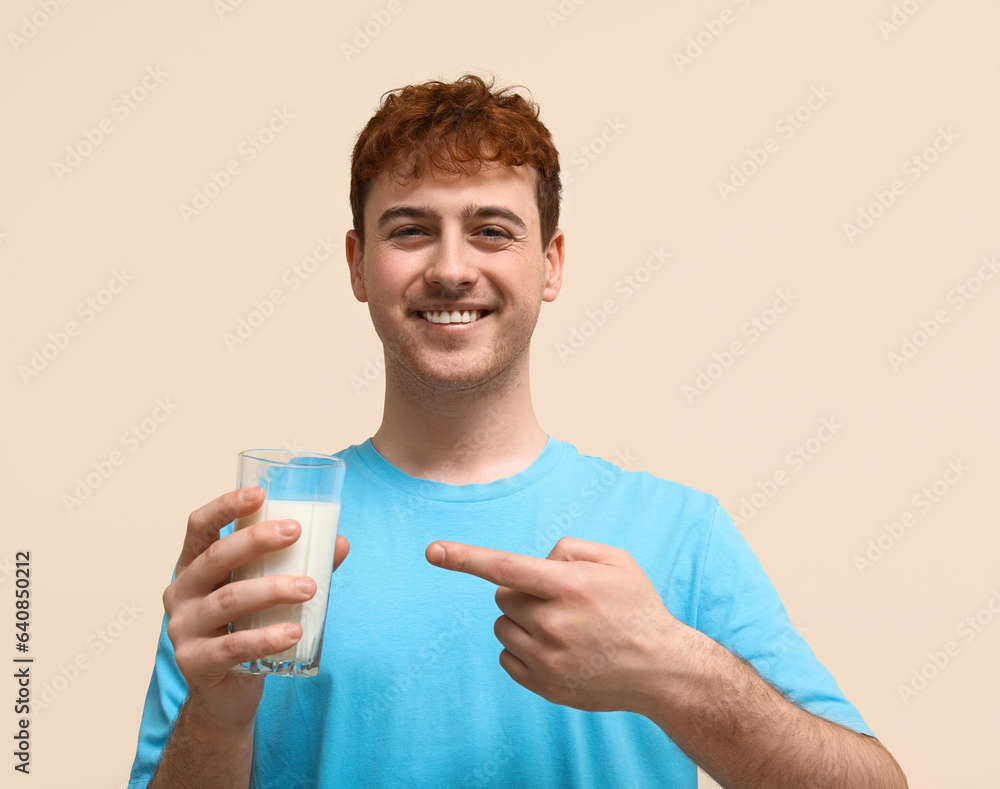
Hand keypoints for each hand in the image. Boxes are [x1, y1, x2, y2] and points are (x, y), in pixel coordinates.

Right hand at [162, 487, 349, 726]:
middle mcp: (180, 593)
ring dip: (273, 589)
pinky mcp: (195, 663)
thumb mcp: (265, 591)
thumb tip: (340, 543)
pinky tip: (294, 631)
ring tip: (310, 587)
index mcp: (193, 566)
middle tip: (297, 532)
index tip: (260, 493)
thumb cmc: (247, 627)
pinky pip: (234, 646)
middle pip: (216, 558)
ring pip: (229, 600)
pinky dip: (267, 637)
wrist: (227, 691)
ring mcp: (183, 629)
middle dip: (257, 541)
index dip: (225, 506)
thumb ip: (297, 565)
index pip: (198, 526)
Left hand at [425, 536, 677, 713]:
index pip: (506, 567)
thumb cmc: (637, 607)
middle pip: (502, 595)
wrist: (662, 669)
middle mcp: (555, 622)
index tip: (432, 551)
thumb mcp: (616, 561)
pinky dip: (522, 648)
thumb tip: (535, 562)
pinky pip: (506, 657)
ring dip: (522, 621)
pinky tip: (557, 649)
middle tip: (557, 600)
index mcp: (571, 586)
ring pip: (502, 626)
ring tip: (562, 627)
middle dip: (521, 591)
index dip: (466, 557)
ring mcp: (548, 658)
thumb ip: (569, 548)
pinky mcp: (545, 685)